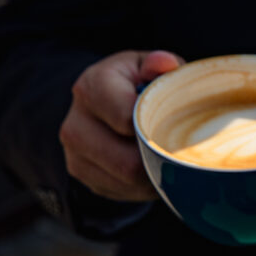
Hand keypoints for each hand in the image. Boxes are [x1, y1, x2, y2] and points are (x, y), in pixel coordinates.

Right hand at [59, 50, 183, 200]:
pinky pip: (122, 191)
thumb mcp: (148, 67)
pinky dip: (144, 185)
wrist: (104, 104)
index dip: (156, 124)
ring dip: (154, 174)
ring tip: (168, 157)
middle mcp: (75, 124)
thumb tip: (165, 64)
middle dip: (158, 157)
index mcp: (92, 87)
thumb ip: (160, 64)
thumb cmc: (136, 82)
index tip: (174, 121)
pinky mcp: (83, 176)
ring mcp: (75, 155)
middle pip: (126, 160)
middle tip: (180, 148)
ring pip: (126, 180)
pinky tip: (153, 167)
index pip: (126, 117)